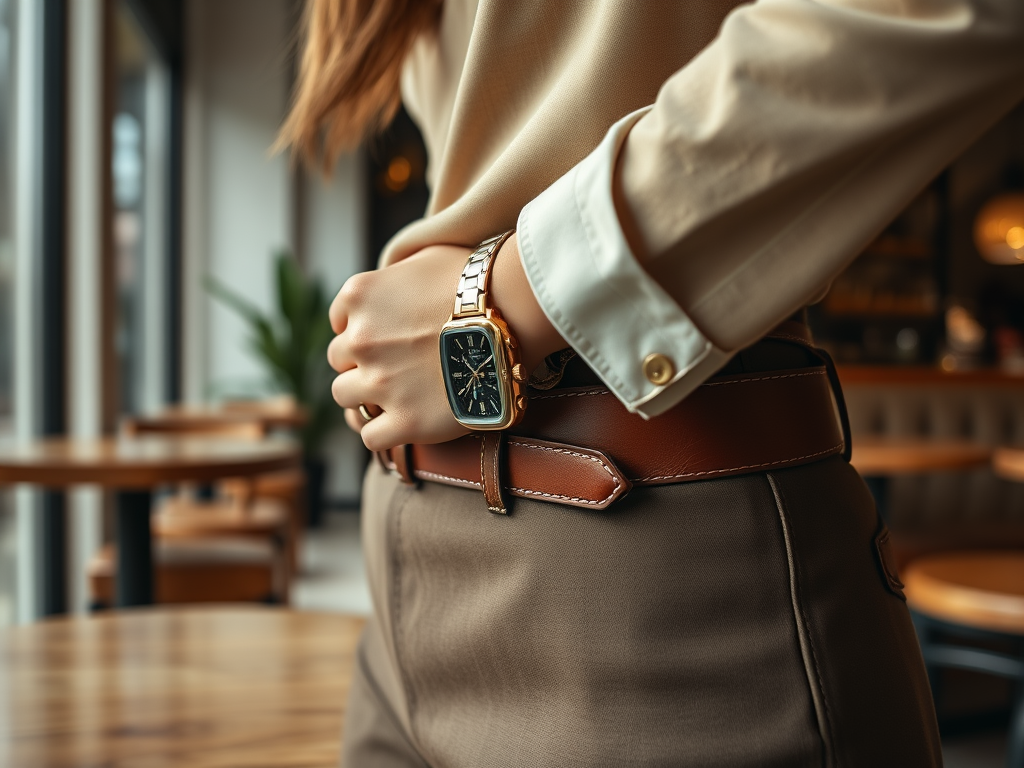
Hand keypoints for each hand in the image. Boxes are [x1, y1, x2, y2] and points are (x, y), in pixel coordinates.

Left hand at [327, 234, 565, 450]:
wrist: (514, 315)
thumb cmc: (479, 281)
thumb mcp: (429, 256)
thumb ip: (398, 272)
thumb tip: (395, 280)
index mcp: (360, 297)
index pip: (339, 322)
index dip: (358, 331)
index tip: (380, 339)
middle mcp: (360, 339)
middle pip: (339, 360)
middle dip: (361, 363)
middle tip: (392, 367)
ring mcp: (380, 383)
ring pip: (345, 398)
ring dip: (364, 398)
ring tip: (391, 398)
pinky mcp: (405, 421)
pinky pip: (372, 437)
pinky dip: (383, 433)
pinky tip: (401, 425)